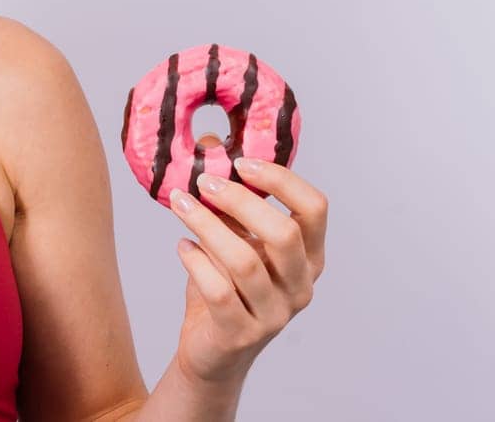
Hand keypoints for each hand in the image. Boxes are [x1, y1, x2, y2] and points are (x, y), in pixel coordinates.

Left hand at [166, 155, 327, 387]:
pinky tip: (182, 247)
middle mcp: (300, 286)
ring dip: (207, 225)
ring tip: (179, 203)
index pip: (315, 209)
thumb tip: (208, 143)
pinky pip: (219, 292)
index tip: (241, 162)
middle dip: (240, 200)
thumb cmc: (227, 287)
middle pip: (284, 234)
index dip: (281, 180)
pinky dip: (196, 263)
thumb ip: (226, 198)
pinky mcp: (241, 334)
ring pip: (245, 262)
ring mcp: (274, 314)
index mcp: (308, 257)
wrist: (212, 351)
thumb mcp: (231, 238)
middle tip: (203, 182)